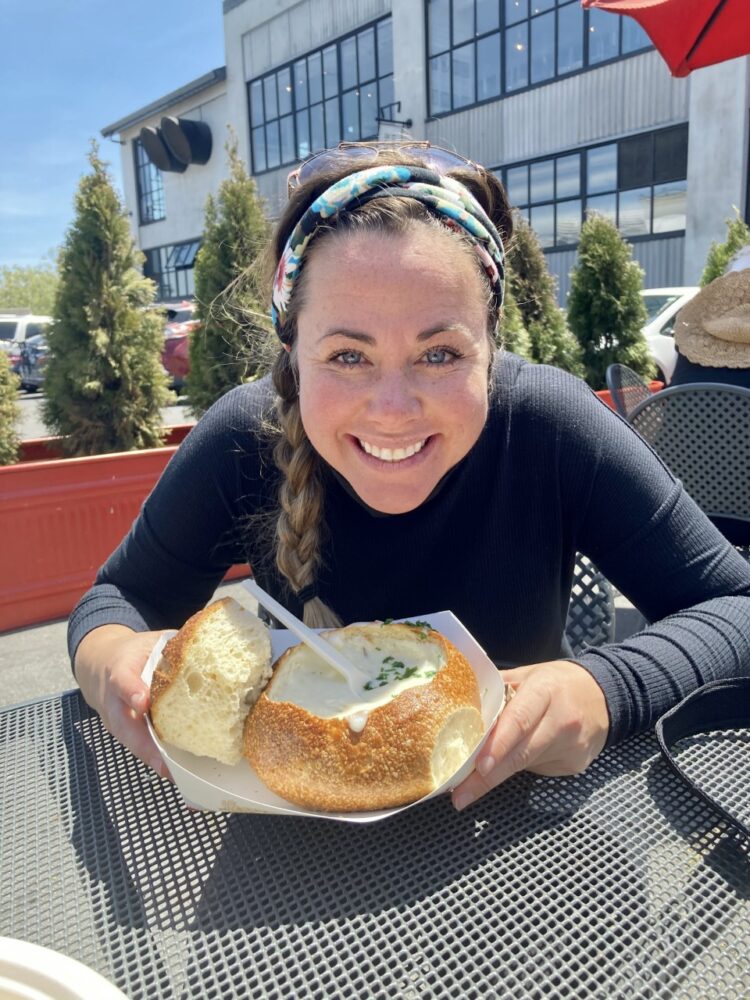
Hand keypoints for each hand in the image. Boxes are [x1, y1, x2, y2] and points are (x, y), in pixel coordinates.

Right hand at [75, 626, 170, 778]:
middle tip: (163, 762)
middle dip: (143, 744)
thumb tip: (209, 647)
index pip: (122, 681)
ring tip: (172, 774)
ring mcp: (115, 720)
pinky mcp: (122, 732)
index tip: (143, 701)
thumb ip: (173, 645)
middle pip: (124, 725)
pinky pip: (136, 746)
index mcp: (120, 671)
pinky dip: (153, 759)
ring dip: (150, 758)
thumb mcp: (147, 642)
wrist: (98, 665)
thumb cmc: (132, 653)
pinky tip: (173, 772)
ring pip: (130, 742)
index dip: (132, 691)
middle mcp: (113, 700)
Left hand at [452, 660, 609, 810]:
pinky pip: (538, 770)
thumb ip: (497, 691)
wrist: (602, 696)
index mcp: (545, 691)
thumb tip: (460, 709)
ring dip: (496, 776)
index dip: (499, 744)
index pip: (520, 720)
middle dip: (487, 777)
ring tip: (467, 789)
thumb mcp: (527, 675)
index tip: (480, 766)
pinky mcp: (575, 765)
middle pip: (521, 753)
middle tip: (460, 794)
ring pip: (526, 766)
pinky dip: (519, 769)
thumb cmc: (557, 684)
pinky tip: (510, 763)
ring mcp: (572, 746)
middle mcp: (562, 720)